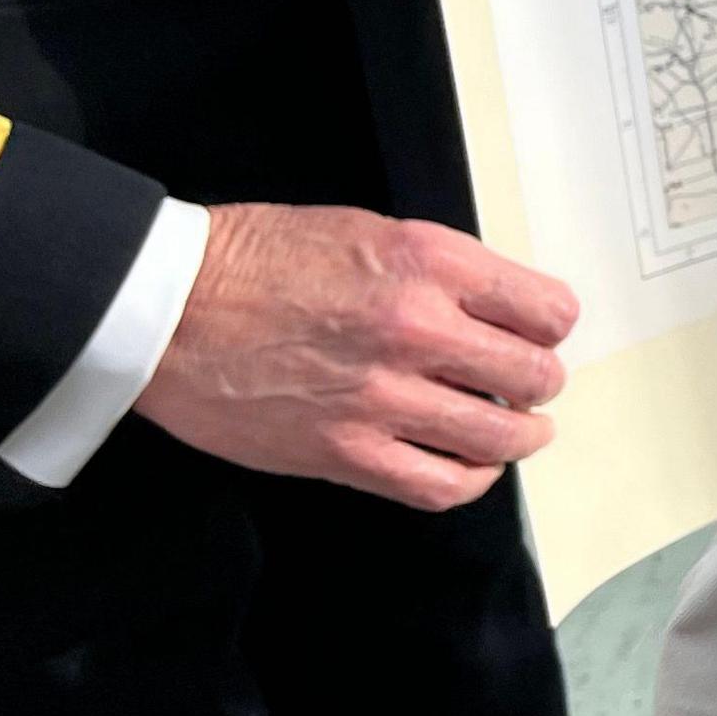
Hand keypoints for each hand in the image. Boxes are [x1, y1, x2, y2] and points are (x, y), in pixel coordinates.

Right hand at [133, 203, 580, 511]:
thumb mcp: (370, 230)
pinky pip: (440, 485)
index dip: (550, 327)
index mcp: (430, 263)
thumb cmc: (258, 259)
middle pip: (534, 376)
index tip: (538, 334)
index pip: (547, 310)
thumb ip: (441, 270)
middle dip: (538, 382)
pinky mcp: (344, 453)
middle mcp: (416, 329)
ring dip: (519, 435)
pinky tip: (470, 466)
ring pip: (500, 437)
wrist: (166, 306)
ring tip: (514, 428)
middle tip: (524, 384)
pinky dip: (471, 480)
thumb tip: (497, 309)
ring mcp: (381, 397)